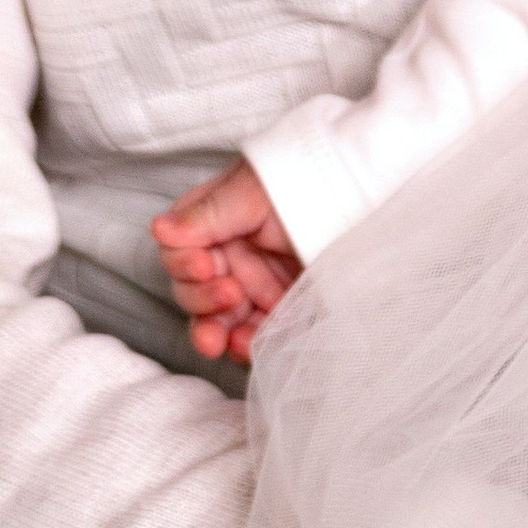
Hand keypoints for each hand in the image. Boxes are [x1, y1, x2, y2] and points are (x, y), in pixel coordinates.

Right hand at [150, 158, 303, 362]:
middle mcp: (228, 254)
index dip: (182, 263)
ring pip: (215, 321)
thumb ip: (209, 215)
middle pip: (190, 291)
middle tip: (228, 294)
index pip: (177, 250)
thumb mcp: (256, 193)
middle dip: (201, 300)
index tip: (203, 266)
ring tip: (222, 341)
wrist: (368, 200)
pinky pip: (249, 337)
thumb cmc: (309, 182)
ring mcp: (252, 285)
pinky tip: (247, 346)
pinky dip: (243, 346)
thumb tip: (160, 228)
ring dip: (213, 333)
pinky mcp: (277, 310)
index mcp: (214, 221)